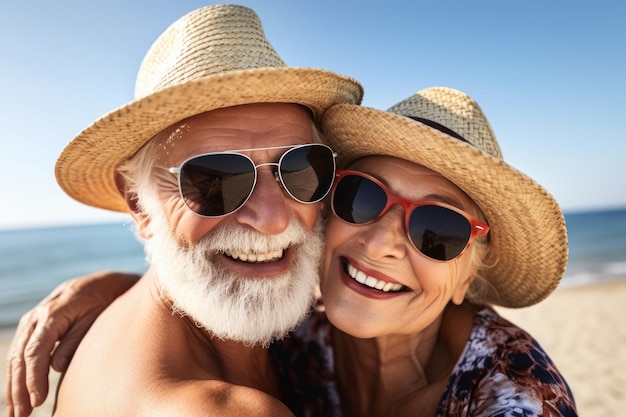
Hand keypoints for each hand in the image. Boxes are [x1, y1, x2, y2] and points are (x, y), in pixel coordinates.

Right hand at [4, 270, 139, 416]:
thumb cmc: (102, 303)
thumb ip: (75, 342)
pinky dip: (16, 376)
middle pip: (20, 357)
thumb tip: (56, 367)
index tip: (37, 400)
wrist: (100, 284)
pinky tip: (17, 396)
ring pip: (15, 357)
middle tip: (22, 415)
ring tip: (17, 413)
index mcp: (53, 313)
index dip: (34, 378)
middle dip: (18, 388)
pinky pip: (19, 353)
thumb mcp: (94, 320)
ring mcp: (31, 321)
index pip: (36, 351)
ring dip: (13, 386)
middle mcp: (36, 317)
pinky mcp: (31, 328)